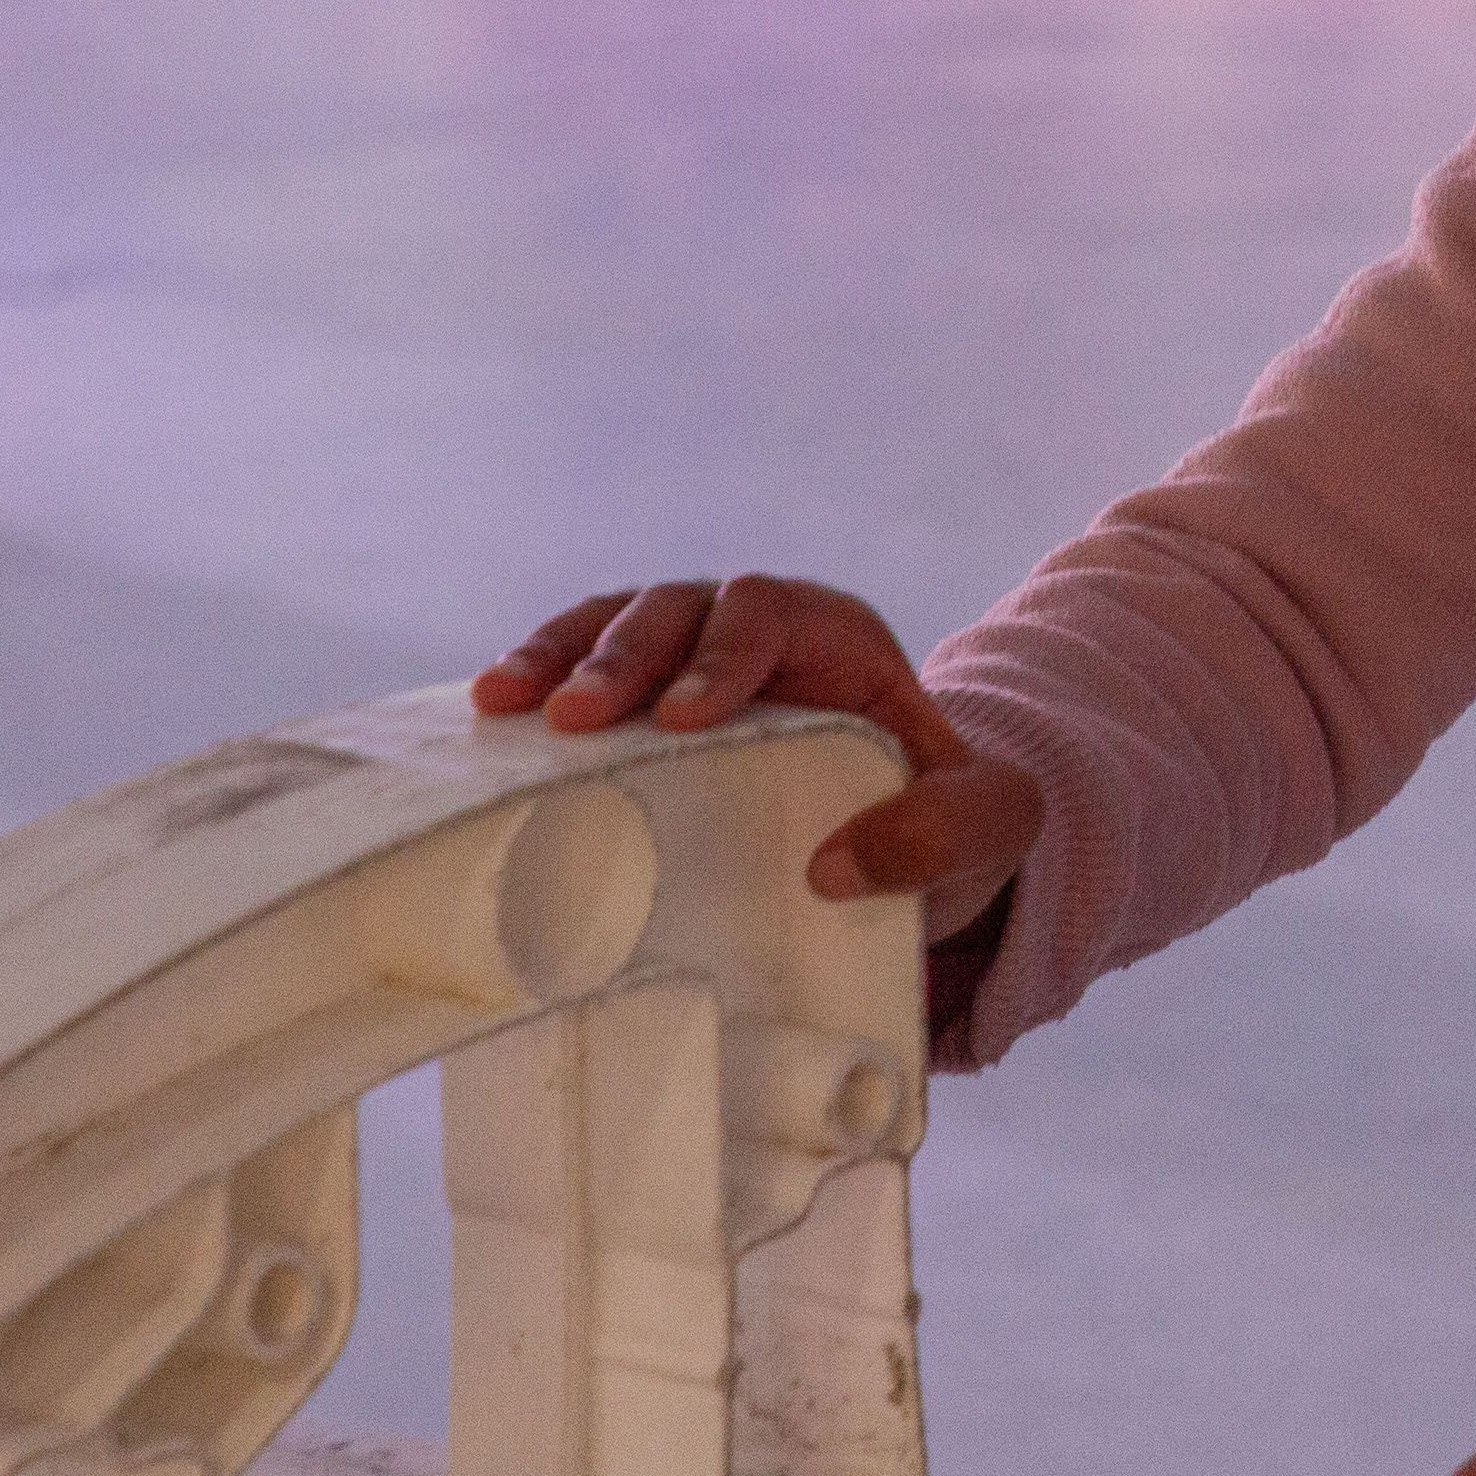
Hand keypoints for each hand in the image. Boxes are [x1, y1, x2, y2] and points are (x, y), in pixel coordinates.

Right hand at [472, 578, 1042, 939]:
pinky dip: (536, 685)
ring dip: (558, 657)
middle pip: (678, 610)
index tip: (684, 719)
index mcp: (839, 640)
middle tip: (573, 718)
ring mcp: (684, 663)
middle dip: (624, 656)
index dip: (723, 654)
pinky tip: (484, 719)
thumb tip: (834, 866)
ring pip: (613, 625)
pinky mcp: (635, 710)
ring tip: (502, 704)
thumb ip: (948, 834)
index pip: (771, 615)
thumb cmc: (947, 822)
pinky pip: (577, 674)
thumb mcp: (991, 826)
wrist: (908, 851)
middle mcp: (753, 633)